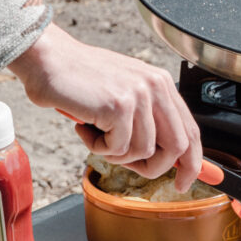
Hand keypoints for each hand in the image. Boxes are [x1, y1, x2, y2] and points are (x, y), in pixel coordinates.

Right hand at [12, 24, 202, 189]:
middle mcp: (155, 87)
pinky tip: (85, 126)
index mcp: (161, 83)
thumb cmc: (79, 79)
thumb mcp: (124, 93)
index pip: (190, 130)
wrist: (48, 60)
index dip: (192, 162)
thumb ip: (147, 119)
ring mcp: (138, 96)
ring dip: (115, 154)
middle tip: (129, 166)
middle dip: (156, 169)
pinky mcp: (119, 106)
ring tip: (96, 133)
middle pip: (177, 147)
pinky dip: (97, 147)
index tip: (184, 181)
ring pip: (142, 152)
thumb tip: (168, 158)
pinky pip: (117, 149)